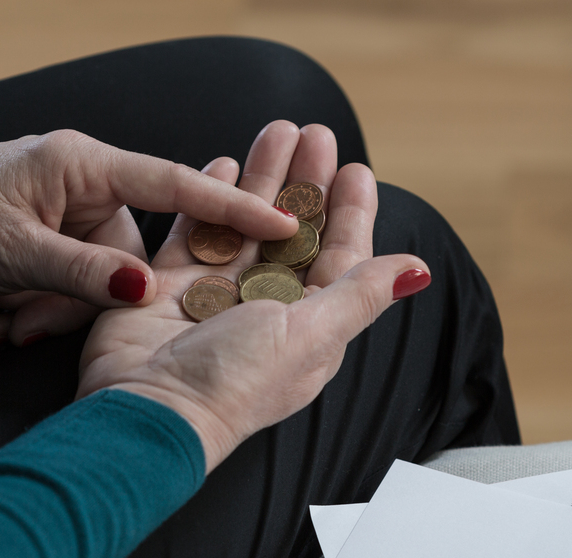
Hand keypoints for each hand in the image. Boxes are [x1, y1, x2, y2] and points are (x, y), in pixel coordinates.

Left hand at [0, 130, 300, 344]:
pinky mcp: (60, 236)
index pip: (179, 186)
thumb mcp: (12, 249)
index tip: (286, 224)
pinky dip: (41, 307)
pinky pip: (76, 283)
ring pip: (103, 280)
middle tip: (23, 327)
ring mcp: (76, 212)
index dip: (236, 207)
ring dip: (53, 312)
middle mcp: (90, 185)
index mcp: (87, 166)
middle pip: (132, 257)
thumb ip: (82, 272)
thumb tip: (144, 292)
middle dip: (83, 303)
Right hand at [77, 120, 431, 471]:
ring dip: (260, 179)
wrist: (152, 411)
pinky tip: (220, 165)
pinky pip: (195, 233)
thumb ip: (362, 293)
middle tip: (313, 133)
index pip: (340, 259)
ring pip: (246, 224)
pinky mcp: (172, 288)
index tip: (355, 169)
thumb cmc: (236, 382)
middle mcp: (267, 311)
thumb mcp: (313, 333)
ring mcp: (218, 297)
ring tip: (272, 132)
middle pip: (293, 233)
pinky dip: (208, 199)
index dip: (349, 213)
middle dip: (305, 182)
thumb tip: (419, 271)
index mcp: (310, 326)